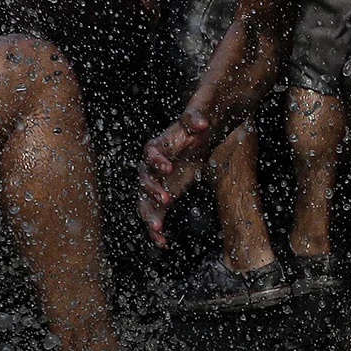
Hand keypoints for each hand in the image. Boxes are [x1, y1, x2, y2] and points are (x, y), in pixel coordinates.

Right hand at [137, 110, 210, 246]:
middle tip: (166, 200)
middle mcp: (155, 162)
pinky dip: (156, 226)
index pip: (151, 152)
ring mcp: (159, 179)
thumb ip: (197, 115)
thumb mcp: (201, 108)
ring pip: (146, 199)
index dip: (156, 161)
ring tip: (157, 230)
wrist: (206, 125)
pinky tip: (162, 242)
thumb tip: (200, 123)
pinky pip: (157, 210)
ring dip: (150, 214)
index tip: (168, 168)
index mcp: (162, 142)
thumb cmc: (201, 114)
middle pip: (145, 178)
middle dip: (152, 191)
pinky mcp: (166, 191)